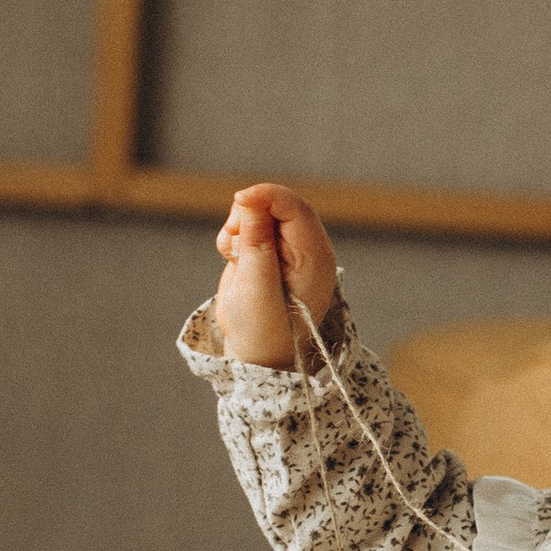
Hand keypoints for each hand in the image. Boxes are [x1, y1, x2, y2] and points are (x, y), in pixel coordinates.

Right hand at [212, 182, 339, 369]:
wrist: (256, 354)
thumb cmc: (263, 330)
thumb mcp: (257, 290)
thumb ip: (256, 246)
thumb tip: (252, 203)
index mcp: (315, 258)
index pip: (296, 209)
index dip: (267, 196)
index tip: (240, 200)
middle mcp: (306, 248)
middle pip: (276, 205)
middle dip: (249, 215)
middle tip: (235, 244)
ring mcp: (286, 248)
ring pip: (258, 212)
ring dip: (239, 228)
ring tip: (236, 258)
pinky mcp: (267, 250)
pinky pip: (247, 225)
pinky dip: (235, 237)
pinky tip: (235, 261)